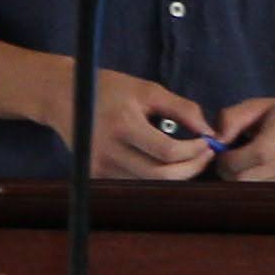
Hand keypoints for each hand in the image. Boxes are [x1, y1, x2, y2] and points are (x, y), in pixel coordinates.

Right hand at [87, 68, 220, 182]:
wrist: (63, 96)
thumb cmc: (110, 89)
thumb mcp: (148, 90)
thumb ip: (182, 108)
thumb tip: (210, 131)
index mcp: (122, 124)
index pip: (168, 152)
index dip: (194, 152)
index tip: (208, 142)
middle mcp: (108, 150)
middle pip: (161, 176)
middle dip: (191, 168)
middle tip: (205, 156)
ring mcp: (99, 166)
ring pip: (149, 184)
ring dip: (176, 175)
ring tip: (190, 158)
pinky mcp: (95, 175)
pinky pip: (134, 183)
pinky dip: (156, 177)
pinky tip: (166, 163)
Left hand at [209, 92, 274, 183]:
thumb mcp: (261, 106)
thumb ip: (231, 118)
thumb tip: (214, 141)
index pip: (254, 156)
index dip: (229, 161)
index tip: (222, 157)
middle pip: (252, 180)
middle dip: (232, 175)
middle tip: (230, 166)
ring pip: (262, 194)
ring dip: (247, 186)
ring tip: (249, 171)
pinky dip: (264, 192)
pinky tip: (265, 178)